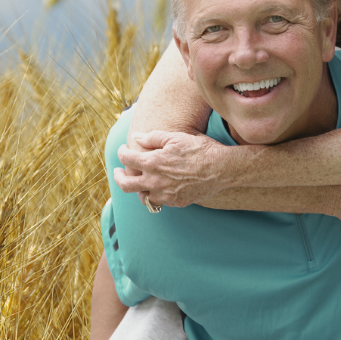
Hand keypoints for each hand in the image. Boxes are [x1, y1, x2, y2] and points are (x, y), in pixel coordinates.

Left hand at [114, 131, 233, 206]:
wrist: (222, 168)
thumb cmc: (200, 149)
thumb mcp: (176, 137)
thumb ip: (153, 138)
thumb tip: (137, 138)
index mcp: (153, 163)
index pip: (127, 159)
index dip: (122, 152)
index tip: (123, 150)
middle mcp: (155, 182)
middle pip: (126, 184)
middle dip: (118, 177)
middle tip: (118, 172)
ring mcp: (165, 195)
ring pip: (142, 196)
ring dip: (138, 189)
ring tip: (140, 182)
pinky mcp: (176, 202)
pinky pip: (160, 202)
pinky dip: (156, 195)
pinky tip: (159, 188)